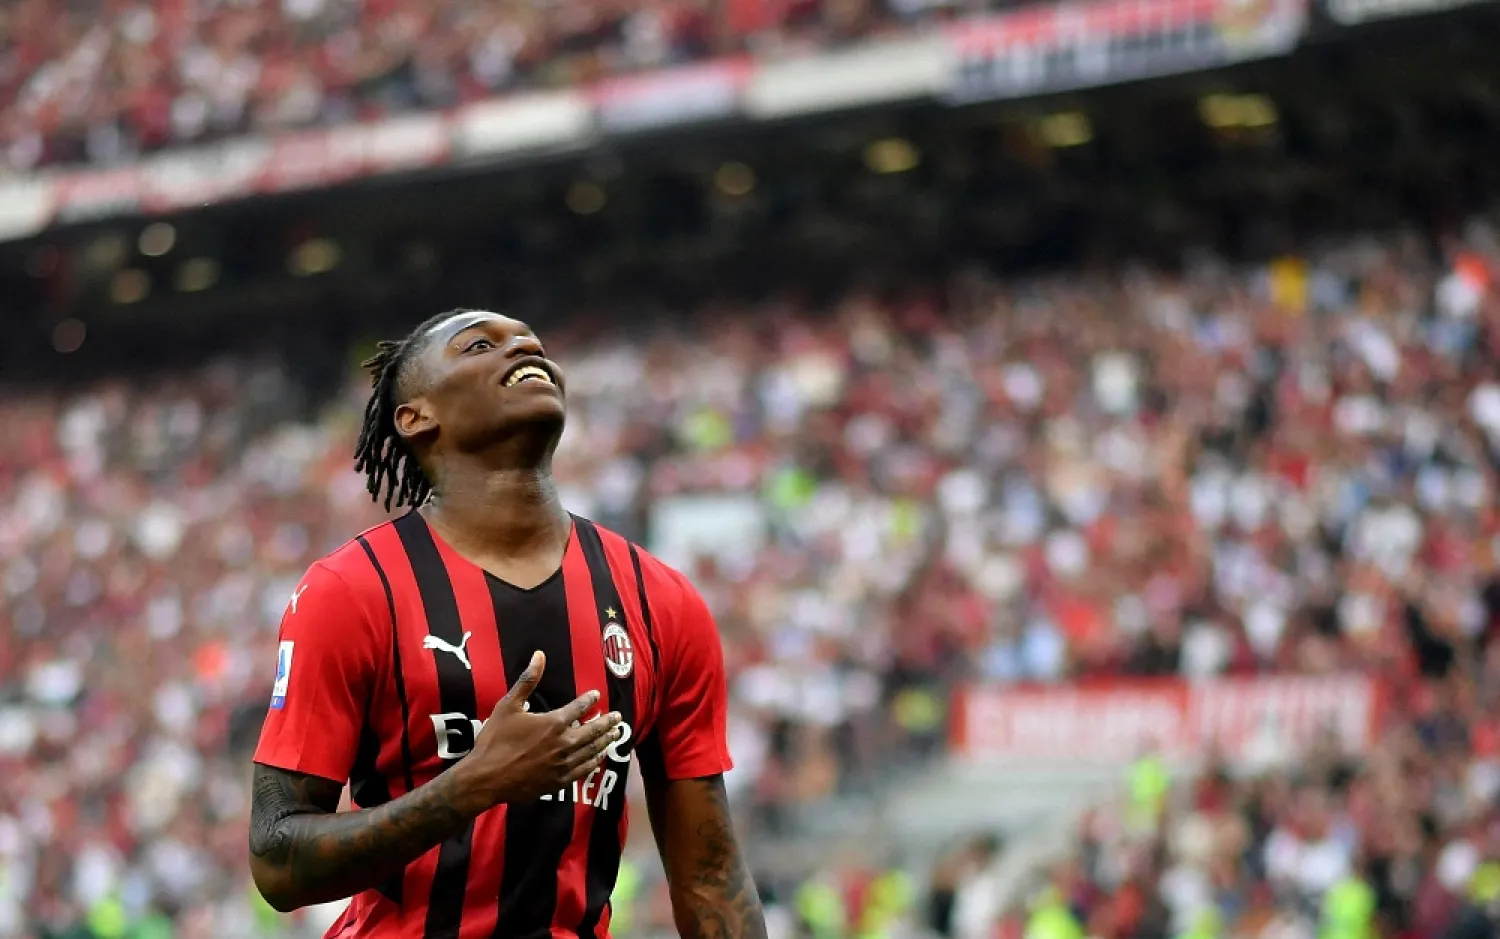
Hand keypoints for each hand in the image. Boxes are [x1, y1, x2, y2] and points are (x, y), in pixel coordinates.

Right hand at [454, 651, 622, 811]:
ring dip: (605, 741)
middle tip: (618, 718)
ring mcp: (563, 765)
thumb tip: (539, 655)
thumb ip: (527, 680)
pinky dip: (594, 762)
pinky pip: (583, 770)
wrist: (486, 779)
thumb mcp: (508, 706)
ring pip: (592, 751)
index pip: (579, 708)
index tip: (597, 695)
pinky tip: (598, 758)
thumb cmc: (495, 740)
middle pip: (593, 731)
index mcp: (553, 723)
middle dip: (607, 723)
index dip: (589, 700)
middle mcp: (564, 744)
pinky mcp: (559, 782)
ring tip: (615, 735)